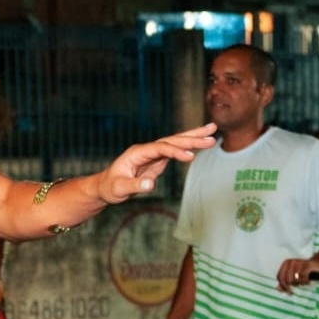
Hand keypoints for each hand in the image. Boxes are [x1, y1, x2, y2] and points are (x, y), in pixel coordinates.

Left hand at [96, 123, 216, 202]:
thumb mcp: (119, 189)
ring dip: (193, 137)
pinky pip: (175, 151)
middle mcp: (146, 150)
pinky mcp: (157, 160)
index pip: (160, 148)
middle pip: (171, 140)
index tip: (190, 157)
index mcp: (137, 153)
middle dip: (191, 138)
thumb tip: (150, 184)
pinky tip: (202, 143)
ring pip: (175, 142)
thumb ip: (134, 186)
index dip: (175, 151)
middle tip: (212, 134)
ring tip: (213, 129)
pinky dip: (189, 147)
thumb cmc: (110, 187)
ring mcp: (152, 153)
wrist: (105, 187)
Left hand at [277, 257, 318, 292]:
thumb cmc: (304, 271)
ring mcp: (300, 262)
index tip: (289, 291)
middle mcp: (292, 262)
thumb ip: (284, 283)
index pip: (280, 277)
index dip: (283, 286)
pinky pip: (303, 278)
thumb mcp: (293, 277)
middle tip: (299, 285)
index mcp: (286, 263)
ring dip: (300, 283)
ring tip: (304, 281)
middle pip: (287, 279)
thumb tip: (277, 289)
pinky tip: (308, 281)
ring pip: (295, 279)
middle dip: (293, 285)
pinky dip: (305, 282)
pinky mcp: (308, 265)